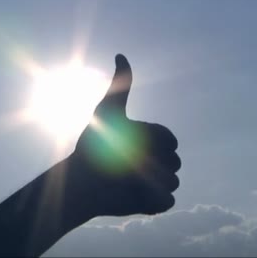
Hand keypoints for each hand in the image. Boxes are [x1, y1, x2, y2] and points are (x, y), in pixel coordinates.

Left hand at [67, 54, 180, 217]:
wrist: (80, 182)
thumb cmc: (92, 146)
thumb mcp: (108, 112)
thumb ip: (120, 86)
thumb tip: (120, 54)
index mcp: (148, 139)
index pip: (170, 139)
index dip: (157, 141)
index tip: (134, 140)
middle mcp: (154, 160)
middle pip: (176, 161)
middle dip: (156, 161)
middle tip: (128, 163)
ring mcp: (154, 183)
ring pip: (174, 182)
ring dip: (154, 181)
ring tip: (128, 179)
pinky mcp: (152, 204)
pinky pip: (168, 202)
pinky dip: (156, 200)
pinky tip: (134, 194)